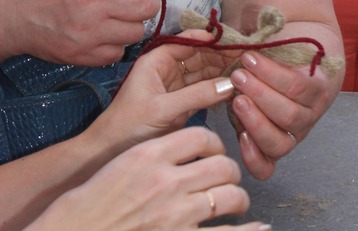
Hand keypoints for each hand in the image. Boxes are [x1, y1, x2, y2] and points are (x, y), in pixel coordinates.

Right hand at [0, 0, 165, 64]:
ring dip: (133, 24)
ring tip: (119, 16)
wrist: (12, 10)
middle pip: (146, 8)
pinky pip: (117, 53)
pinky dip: (117, 44)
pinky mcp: (81, 55)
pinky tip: (106, 33)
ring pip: (136, 33)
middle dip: (149, 3)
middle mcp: (93, 4)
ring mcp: (87, 33)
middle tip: (139, 0)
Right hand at [28, 128, 256, 230]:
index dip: (214, 143)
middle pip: (221, 166)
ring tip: (236, 201)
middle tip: (227, 177)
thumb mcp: (126, 163)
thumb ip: (159, 152)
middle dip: (229, 171)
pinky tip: (260, 229)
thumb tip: (191, 146)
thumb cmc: (96, 200)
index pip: (202, 136)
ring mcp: (174, 216)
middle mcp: (166, 183)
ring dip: (237, 198)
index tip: (213, 150)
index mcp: (151, 156)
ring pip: (227, 196)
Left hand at [88, 32, 242, 153]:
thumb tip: (230, 84)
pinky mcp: (182, 103)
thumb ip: (196, 95)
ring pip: (206, 71)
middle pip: (202, 54)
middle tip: (252, 57)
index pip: (192, 40)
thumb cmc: (126, 128)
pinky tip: (237, 87)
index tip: (240, 40)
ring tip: (249, 70)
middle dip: (225, 54)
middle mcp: (168, 68)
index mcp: (158, 60)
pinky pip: (205, 89)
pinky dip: (220, 88)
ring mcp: (176, 85)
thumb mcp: (162, 110)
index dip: (216, 39)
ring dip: (225, 70)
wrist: (108, 156)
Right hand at [227, 48, 338, 180]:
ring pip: (288, 115)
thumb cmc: (267, 66)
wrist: (302, 36)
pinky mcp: (321, 88)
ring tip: (240, 74)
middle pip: (277, 143)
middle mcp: (294, 132)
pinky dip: (272, 73)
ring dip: (261, 95)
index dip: (252, 159)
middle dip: (253, 120)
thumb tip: (215, 99)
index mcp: (273, 139)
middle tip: (235, 97)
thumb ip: (236, 100)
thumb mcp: (248, 90)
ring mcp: (311, 112)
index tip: (239, 137)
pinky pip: (297, 86)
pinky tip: (254, 60)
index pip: (265, 166)